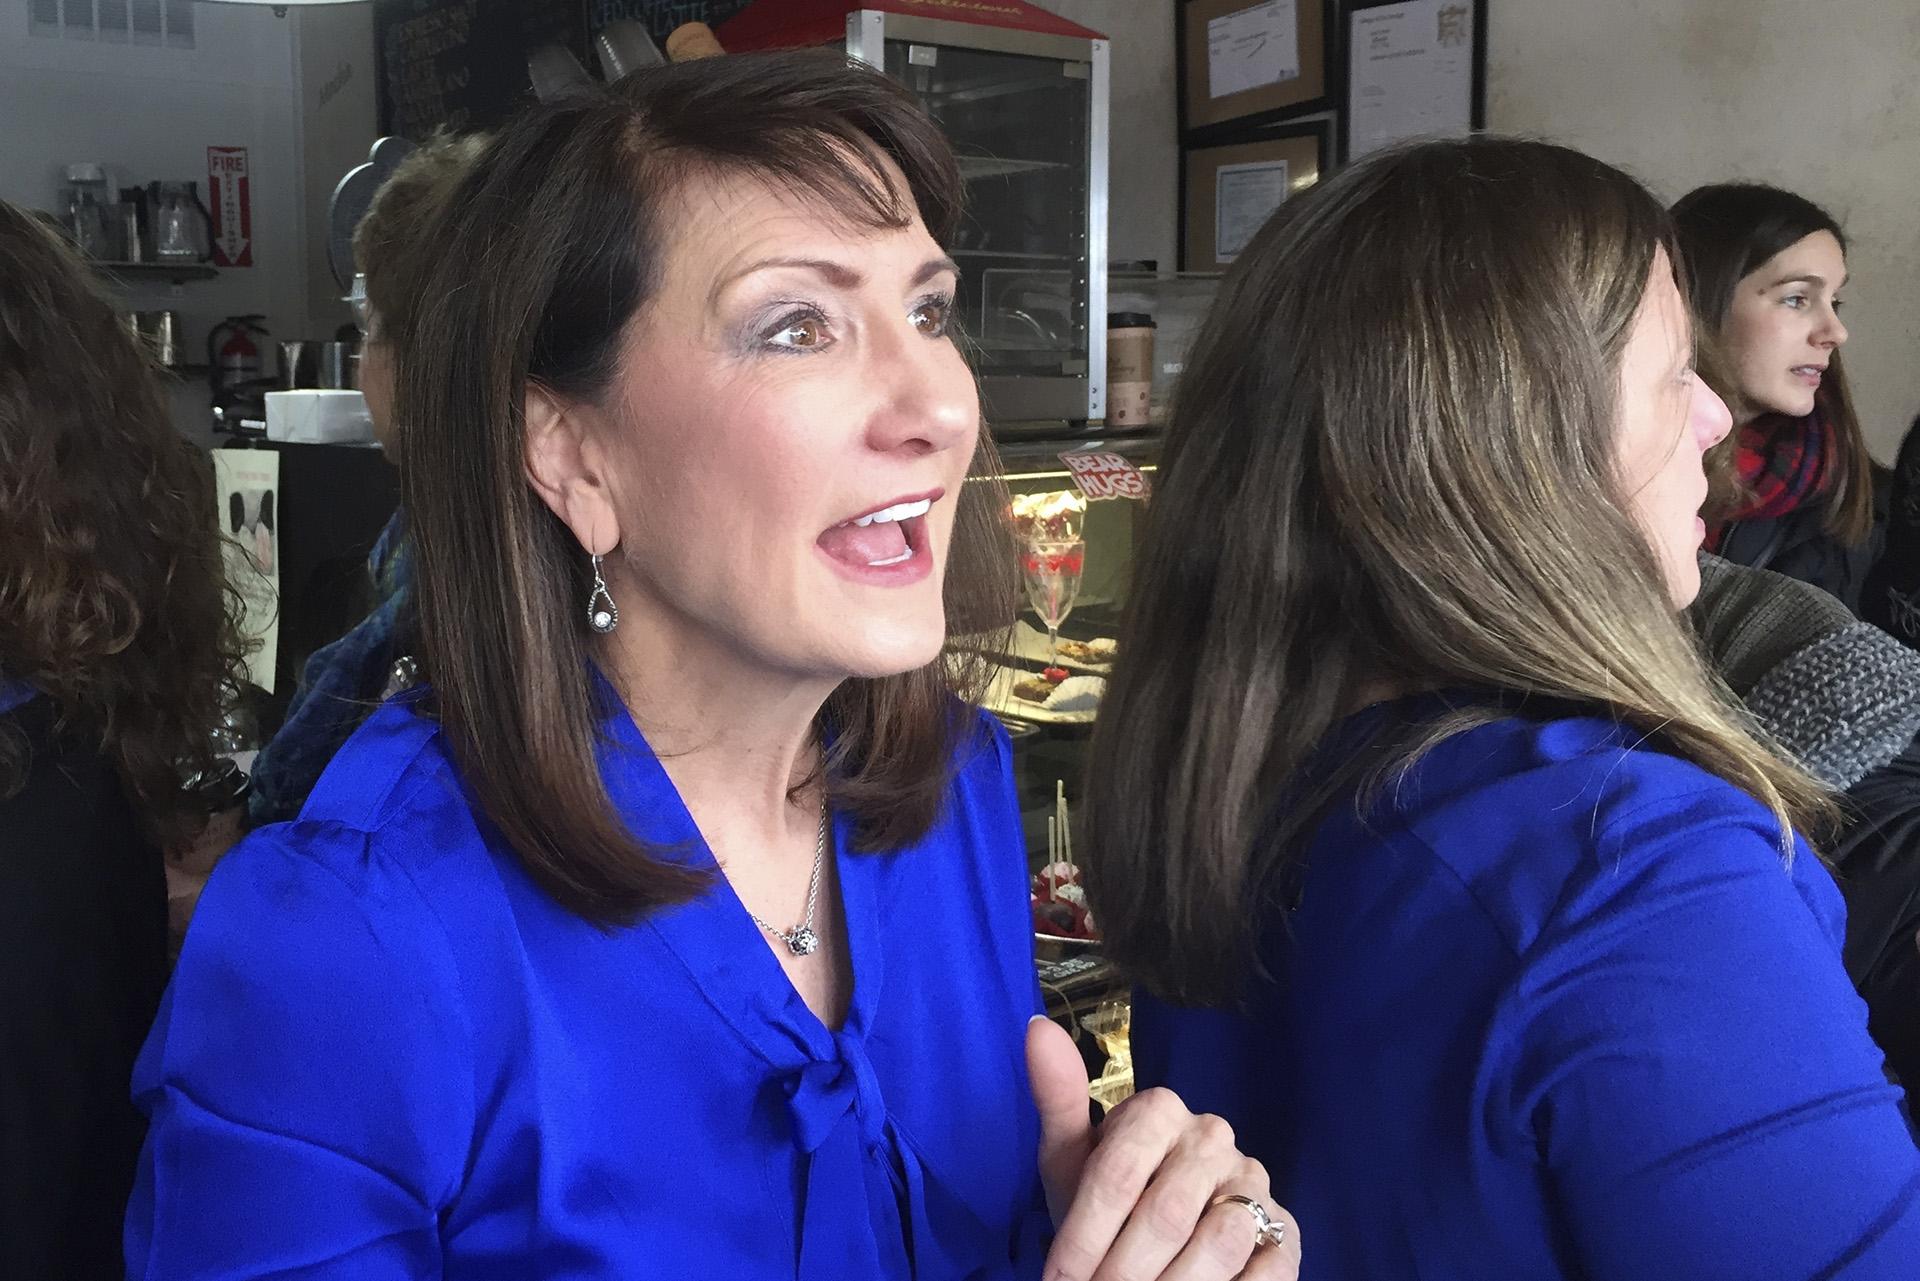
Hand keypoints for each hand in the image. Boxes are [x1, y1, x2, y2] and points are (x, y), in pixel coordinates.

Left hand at [1027, 1016, 1299, 1280]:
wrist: (1154, 1241)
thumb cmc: (1107, 1201)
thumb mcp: (1072, 1158)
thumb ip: (1058, 1098)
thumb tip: (1038, 1027)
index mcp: (1160, 1110)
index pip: (1118, 1174)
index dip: (1084, 1237)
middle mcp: (1213, 1136)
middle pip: (1165, 1214)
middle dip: (1122, 1272)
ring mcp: (1254, 1182)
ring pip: (1218, 1242)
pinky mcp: (1285, 1231)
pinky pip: (1267, 1269)